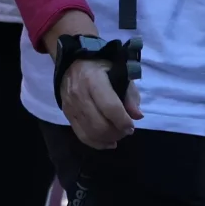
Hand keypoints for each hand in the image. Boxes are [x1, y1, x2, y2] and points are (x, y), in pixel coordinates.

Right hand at [46, 9, 141, 149]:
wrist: (73, 62)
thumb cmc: (101, 66)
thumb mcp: (119, 72)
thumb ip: (130, 94)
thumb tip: (137, 116)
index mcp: (94, 80)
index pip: (110, 107)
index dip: (123, 121)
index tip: (131, 126)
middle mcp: (79, 94)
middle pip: (99, 124)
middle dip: (117, 132)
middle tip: (126, 131)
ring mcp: (71, 105)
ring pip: (90, 133)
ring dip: (108, 139)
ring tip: (118, 135)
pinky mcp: (67, 114)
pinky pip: (81, 135)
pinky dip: (96, 143)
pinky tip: (107, 143)